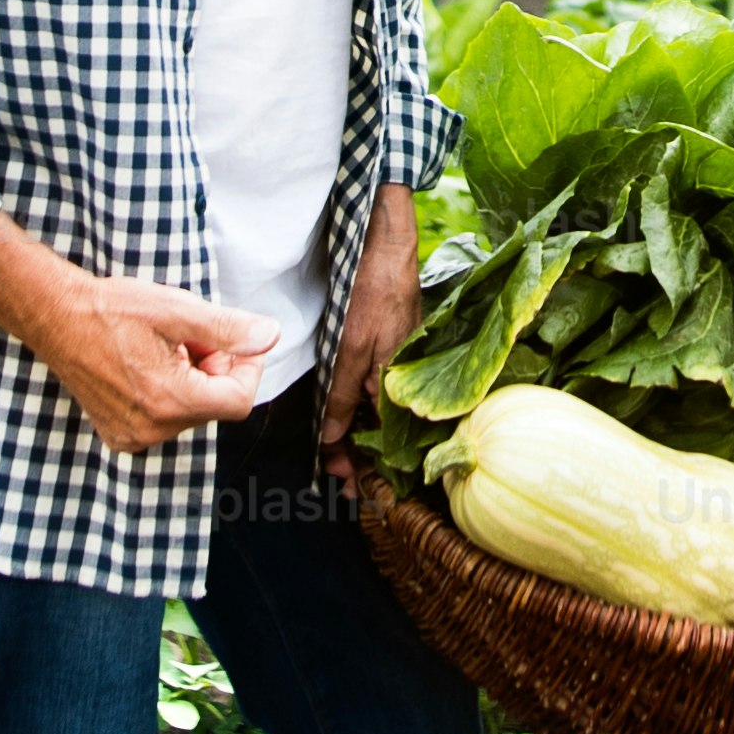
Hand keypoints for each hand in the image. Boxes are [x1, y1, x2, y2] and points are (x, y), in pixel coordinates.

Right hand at [0, 216, 274, 454]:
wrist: (57, 317)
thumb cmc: (114, 309)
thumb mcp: (178, 310)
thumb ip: (228, 329)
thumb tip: (270, 337)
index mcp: (169, 401)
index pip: (238, 400)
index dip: (245, 368)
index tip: (232, 341)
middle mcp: (151, 429)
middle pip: (214, 404)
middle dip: (215, 368)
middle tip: (190, 336)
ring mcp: (132, 436)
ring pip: (190, 411)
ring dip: (191, 378)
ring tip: (164, 347)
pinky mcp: (119, 434)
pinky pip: (164, 419)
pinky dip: (168, 392)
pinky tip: (146, 364)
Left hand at [315, 183, 421, 469]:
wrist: (388, 245)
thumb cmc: (373, 292)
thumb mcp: (350, 347)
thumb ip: (341, 394)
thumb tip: (332, 439)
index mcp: (396, 385)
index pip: (383, 441)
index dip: (365, 466)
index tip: (349, 487)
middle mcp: (400, 379)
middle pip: (382, 431)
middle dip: (362, 457)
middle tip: (341, 481)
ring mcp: (396, 364)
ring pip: (378, 411)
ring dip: (360, 436)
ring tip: (341, 459)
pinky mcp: (390, 348)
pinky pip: (377, 389)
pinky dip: (363, 408)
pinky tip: (352, 416)